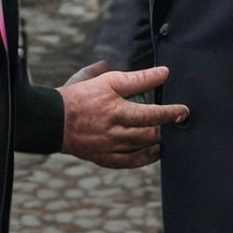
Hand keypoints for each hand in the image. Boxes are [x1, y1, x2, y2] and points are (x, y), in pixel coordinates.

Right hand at [58, 63, 188, 168]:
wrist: (50, 121)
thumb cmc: (73, 96)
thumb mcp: (95, 77)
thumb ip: (121, 74)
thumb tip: (150, 71)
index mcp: (110, 100)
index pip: (139, 87)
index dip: (157, 81)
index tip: (170, 80)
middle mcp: (112, 122)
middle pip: (148, 122)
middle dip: (168, 118)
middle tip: (183, 115)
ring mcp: (109, 142)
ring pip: (143, 143)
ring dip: (160, 138)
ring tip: (172, 133)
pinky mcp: (104, 157)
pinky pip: (131, 160)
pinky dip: (147, 157)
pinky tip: (156, 152)